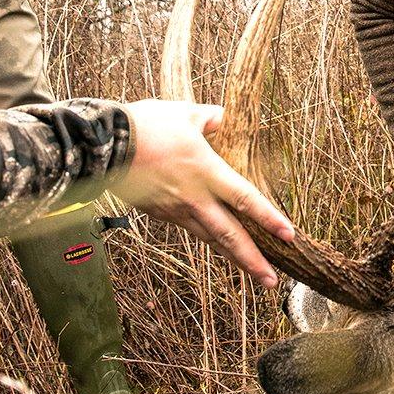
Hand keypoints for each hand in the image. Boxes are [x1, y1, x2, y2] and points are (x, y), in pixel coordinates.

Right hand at [118, 100, 295, 287]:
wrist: (104, 145)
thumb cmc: (146, 125)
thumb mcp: (184, 112)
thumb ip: (211, 117)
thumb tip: (224, 117)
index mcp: (206, 172)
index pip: (246, 199)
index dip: (269, 219)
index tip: (289, 236)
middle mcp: (194, 198)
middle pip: (229, 236)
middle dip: (253, 261)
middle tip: (272, 281)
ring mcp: (174, 210)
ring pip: (209, 239)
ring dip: (232, 258)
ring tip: (252, 274)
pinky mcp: (157, 214)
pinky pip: (187, 227)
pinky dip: (204, 236)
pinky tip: (213, 240)